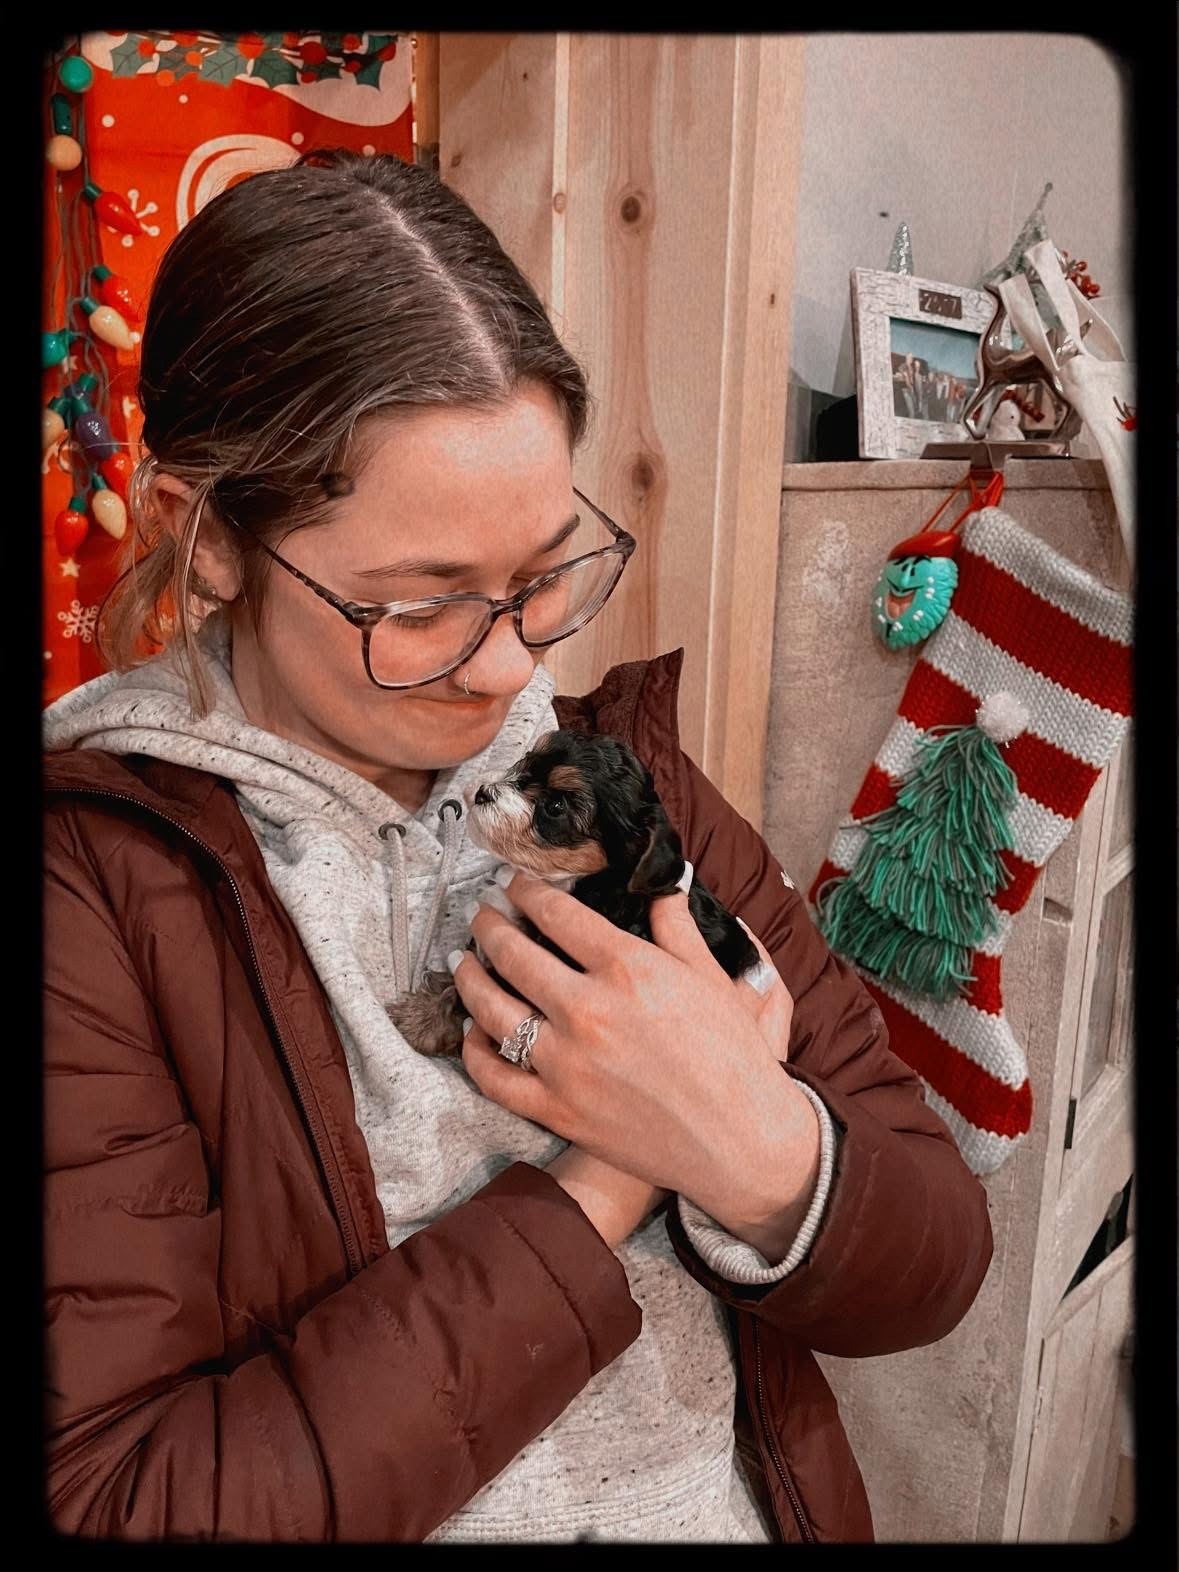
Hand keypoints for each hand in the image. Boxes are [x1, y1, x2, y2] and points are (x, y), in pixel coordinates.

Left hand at [452, 870, 815, 1229]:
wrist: (741, 1141)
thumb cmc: (734, 1057)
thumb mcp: (712, 978)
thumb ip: (678, 928)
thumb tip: (664, 886)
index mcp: (627, 969)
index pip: (555, 914)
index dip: (525, 891)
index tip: (513, 883)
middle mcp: (587, 1010)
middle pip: (513, 954)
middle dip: (489, 925)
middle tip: (481, 914)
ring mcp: (566, 1064)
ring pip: (491, 1010)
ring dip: (469, 978)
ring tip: (463, 961)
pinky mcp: (558, 1111)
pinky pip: (494, 1077)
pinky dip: (473, 1051)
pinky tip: (470, 1031)